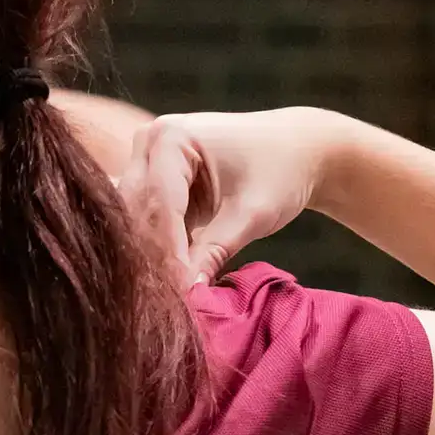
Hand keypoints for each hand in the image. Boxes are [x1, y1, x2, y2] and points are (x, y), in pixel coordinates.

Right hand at [119, 109, 345, 284]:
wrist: (299, 149)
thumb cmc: (282, 171)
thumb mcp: (251, 215)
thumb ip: (214, 252)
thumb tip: (186, 296)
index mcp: (172, 138)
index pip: (160, 203)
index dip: (167, 251)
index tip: (177, 291)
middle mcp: (149, 141)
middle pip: (137, 210)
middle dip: (153, 253)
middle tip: (168, 296)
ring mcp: (146, 157)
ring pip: (134, 216)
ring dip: (150, 251)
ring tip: (169, 287)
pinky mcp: (151, 175)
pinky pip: (143, 215)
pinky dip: (157, 243)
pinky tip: (169, 271)